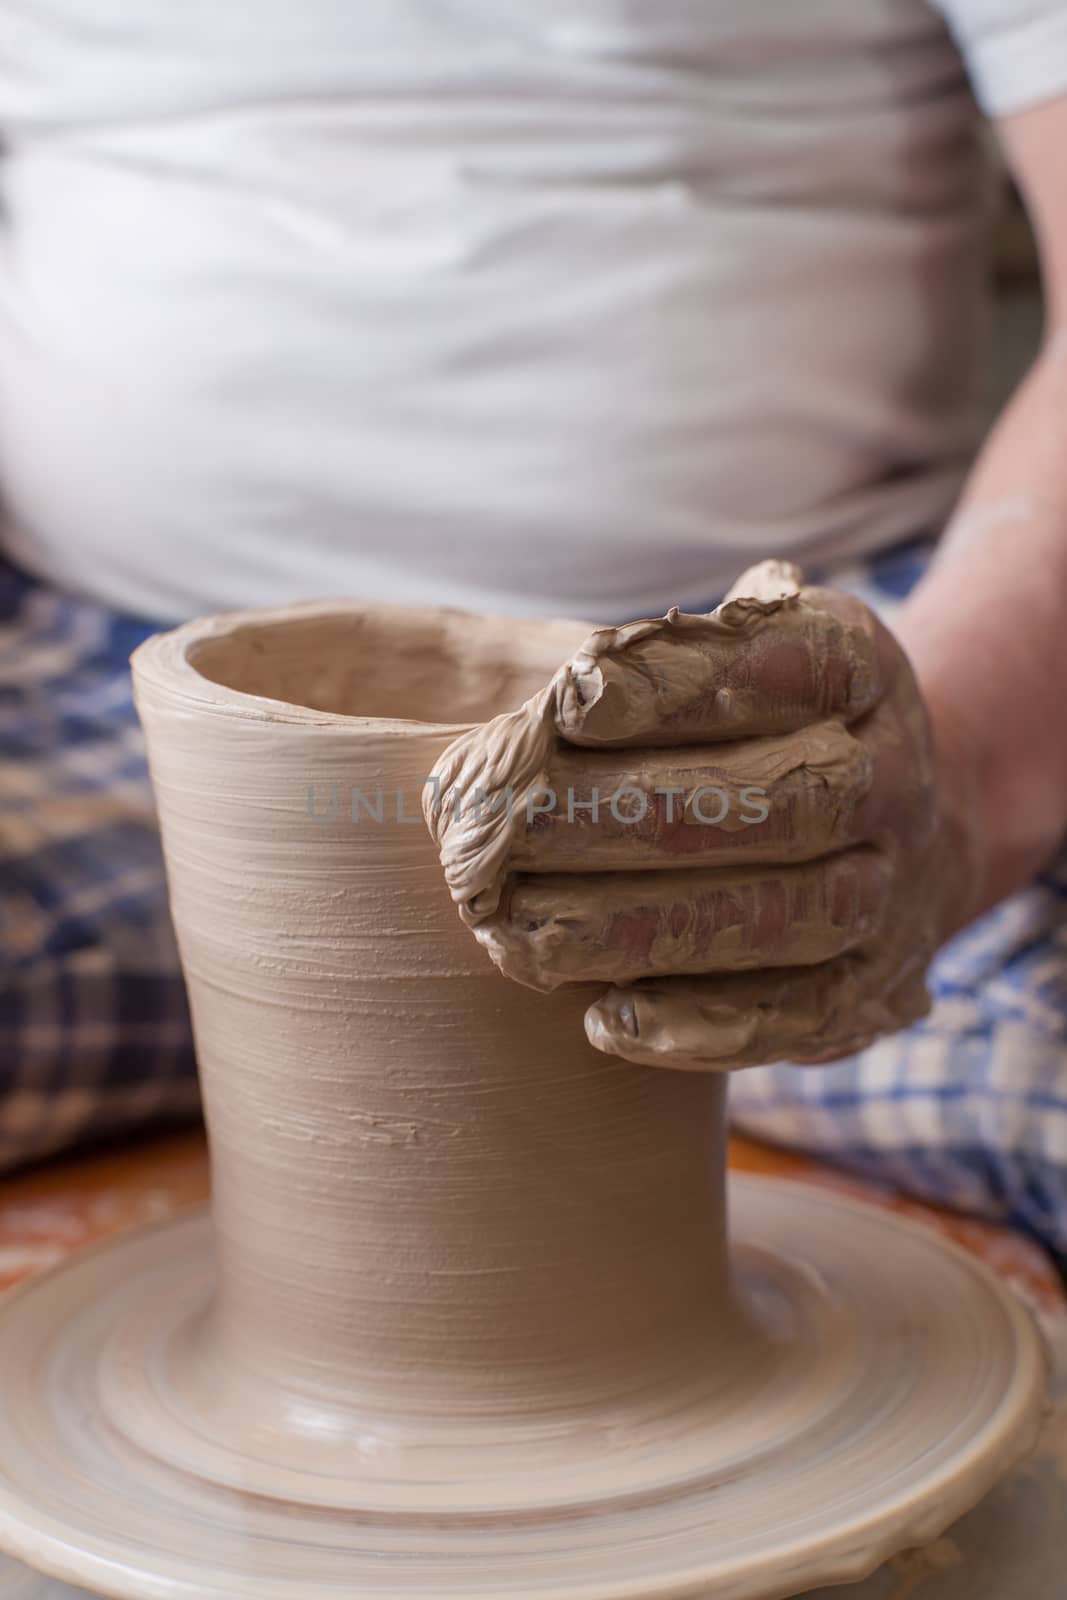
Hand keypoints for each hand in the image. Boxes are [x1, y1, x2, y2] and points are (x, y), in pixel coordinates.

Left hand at [425, 561, 979, 1070]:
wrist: (897, 832)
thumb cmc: (766, 723)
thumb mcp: (744, 645)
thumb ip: (673, 651)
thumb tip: (573, 688)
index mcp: (865, 669)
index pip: (793, 663)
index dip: (680, 685)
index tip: (567, 702)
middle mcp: (896, 779)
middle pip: (784, 800)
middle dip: (633, 814)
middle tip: (511, 826)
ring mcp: (894, 891)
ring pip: (785, 916)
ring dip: (646, 929)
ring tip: (525, 932)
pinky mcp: (872, 990)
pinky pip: (800, 1018)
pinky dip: (702, 1025)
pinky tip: (604, 1018)